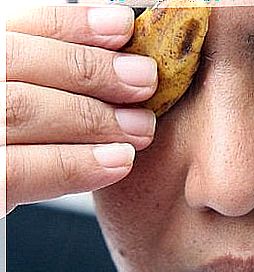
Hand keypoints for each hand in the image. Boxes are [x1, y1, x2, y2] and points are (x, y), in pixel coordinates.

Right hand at [5, 5, 157, 215]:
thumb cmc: (14, 133)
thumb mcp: (23, 90)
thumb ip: (52, 65)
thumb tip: (112, 38)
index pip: (15, 25)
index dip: (70, 23)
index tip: (123, 26)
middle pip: (16, 61)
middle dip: (89, 69)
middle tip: (145, 80)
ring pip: (20, 110)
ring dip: (92, 118)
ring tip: (141, 127)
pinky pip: (18, 170)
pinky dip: (73, 164)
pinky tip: (119, 161)